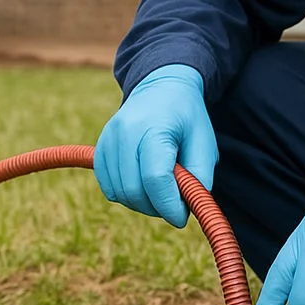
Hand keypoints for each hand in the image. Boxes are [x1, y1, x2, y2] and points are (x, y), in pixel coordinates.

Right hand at [94, 64, 216, 226]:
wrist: (161, 87)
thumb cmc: (187, 117)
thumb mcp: (204, 142)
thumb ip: (199, 177)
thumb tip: (186, 209)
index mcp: (154, 127)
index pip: (155, 178)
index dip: (169, 205)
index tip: (182, 217)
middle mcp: (124, 132)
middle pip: (134, 190)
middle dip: (156, 207)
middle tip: (175, 204)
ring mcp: (108, 139)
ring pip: (119, 192)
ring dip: (142, 203)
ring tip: (162, 191)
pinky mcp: (100, 148)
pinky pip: (108, 186)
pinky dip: (126, 194)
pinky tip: (144, 184)